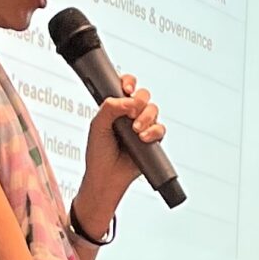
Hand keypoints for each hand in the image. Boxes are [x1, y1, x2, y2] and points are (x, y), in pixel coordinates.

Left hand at [75, 75, 163, 232]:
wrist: (106, 176)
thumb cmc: (98, 153)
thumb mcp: (97, 126)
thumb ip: (110, 107)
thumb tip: (128, 99)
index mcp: (116, 107)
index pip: (126, 86)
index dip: (129, 83)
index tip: (127, 90)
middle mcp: (130, 115)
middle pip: (144, 95)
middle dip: (140, 101)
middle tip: (131, 113)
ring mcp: (142, 126)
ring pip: (154, 110)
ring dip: (146, 117)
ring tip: (136, 130)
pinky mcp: (152, 140)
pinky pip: (161, 128)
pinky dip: (154, 131)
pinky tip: (144, 138)